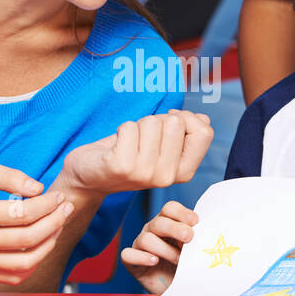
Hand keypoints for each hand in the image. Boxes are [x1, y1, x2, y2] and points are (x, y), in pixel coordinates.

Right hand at [0, 160, 73, 285]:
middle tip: (65, 209)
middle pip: (28, 238)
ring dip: (49, 244)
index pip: (23, 213)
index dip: (47, 204)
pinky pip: (14, 276)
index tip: (57, 196)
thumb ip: (9, 176)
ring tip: (57, 227)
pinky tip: (41, 245)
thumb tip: (38, 189)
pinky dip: (33, 263)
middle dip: (55, 222)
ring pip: (25, 262)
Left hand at [61, 109, 212, 196]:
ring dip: (138, 126)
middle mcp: (167, 177)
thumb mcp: (161, 146)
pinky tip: (116, 146)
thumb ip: (184, 134)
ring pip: (152, 123)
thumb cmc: (127, 155)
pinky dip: (121, 129)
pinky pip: (130, 127)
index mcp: (183, 172)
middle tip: (142, 138)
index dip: (187, 118)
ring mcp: (144, 173)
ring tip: (128, 143)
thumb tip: (203, 119)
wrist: (90, 176)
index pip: (204, 132)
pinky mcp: (122, 166)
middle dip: (158, 121)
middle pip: (176, 123)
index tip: (169, 122)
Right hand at [121, 201, 198, 293]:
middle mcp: (152, 230)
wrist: (178, 289)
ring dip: (165, 249)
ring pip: (146, 239)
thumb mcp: (194, 250)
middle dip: (175, 229)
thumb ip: (195, 239)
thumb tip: (201, 233)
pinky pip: (128, 254)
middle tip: (189, 238)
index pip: (170, 208)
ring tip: (178, 260)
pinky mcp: (131, 261)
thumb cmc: (187, 266)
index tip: (196, 222)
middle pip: (159, 222)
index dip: (182, 213)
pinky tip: (155, 261)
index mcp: (168, 222)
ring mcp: (140, 244)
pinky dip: (141, 257)